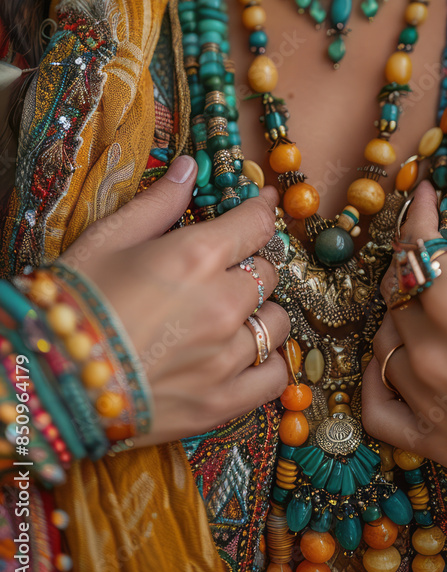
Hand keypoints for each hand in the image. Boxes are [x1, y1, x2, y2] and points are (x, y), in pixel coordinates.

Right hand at [59, 155, 289, 445]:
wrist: (46, 384)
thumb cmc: (71, 303)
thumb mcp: (108, 240)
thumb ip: (159, 203)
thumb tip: (191, 167)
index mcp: (196, 256)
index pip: (257, 224)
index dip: (260, 211)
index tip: (260, 208)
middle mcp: (221, 304)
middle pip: (268, 273)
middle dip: (249, 266)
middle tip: (224, 272)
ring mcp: (225, 358)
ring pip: (276, 324)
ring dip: (260, 315)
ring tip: (230, 317)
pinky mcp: (221, 404)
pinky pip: (274, 377)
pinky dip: (266, 364)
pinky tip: (245, 357)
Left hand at [361, 158, 446, 476]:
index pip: (415, 243)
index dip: (419, 214)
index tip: (426, 198)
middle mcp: (427, 342)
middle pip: (395, 289)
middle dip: (411, 266)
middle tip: (432, 258)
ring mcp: (422, 393)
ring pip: (384, 341)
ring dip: (399, 320)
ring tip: (426, 311)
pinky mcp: (426, 436)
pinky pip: (377, 407)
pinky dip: (376, 384)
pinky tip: (391, 368)